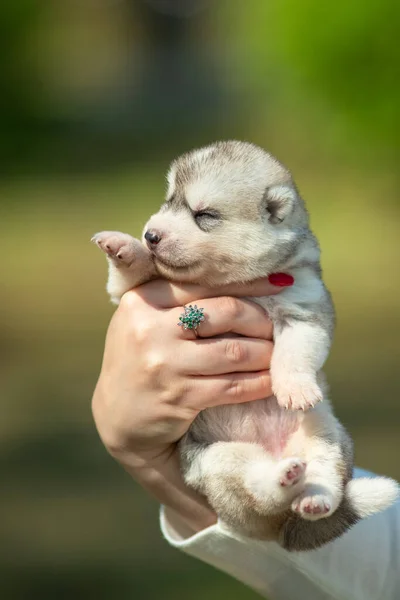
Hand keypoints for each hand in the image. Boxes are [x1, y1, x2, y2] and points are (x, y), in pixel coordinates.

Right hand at [92, 278, 286, 531]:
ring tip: (278, 353)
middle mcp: (150, 328)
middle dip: (260, 320)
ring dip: (265, 353)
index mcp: (143, 300)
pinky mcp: (179, 398)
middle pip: (225, 312)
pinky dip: (259, 383)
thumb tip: (238, 278)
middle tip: (277, 326)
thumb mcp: (143, 320)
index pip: (203, 284)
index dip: (248, 284)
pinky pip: (233, 386)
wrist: (118, 417)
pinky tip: (271, 380)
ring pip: (234, 351)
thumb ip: (177, 299)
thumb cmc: (141, 359)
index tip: (280, 283)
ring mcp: (164, 364)